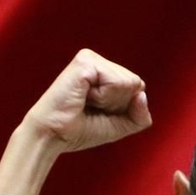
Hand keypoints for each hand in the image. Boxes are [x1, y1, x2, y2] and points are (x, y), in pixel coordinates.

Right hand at [22, 48, 151, 152]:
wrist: (52, 135)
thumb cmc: (80, 130)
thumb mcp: (119, 126)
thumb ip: (140, 115)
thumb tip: (142, 94)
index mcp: (105, 72)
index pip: (138, 88)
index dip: (124, 108)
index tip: (99, 111)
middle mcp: (98, 61)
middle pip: (136, 84)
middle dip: (118, 104)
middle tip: (90, 108)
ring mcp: (91, 59)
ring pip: (129, 83)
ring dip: (109, 101)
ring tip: (85, 102)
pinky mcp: (85, 61)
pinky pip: (116, 82)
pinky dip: (103, 97)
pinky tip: (82, 96)